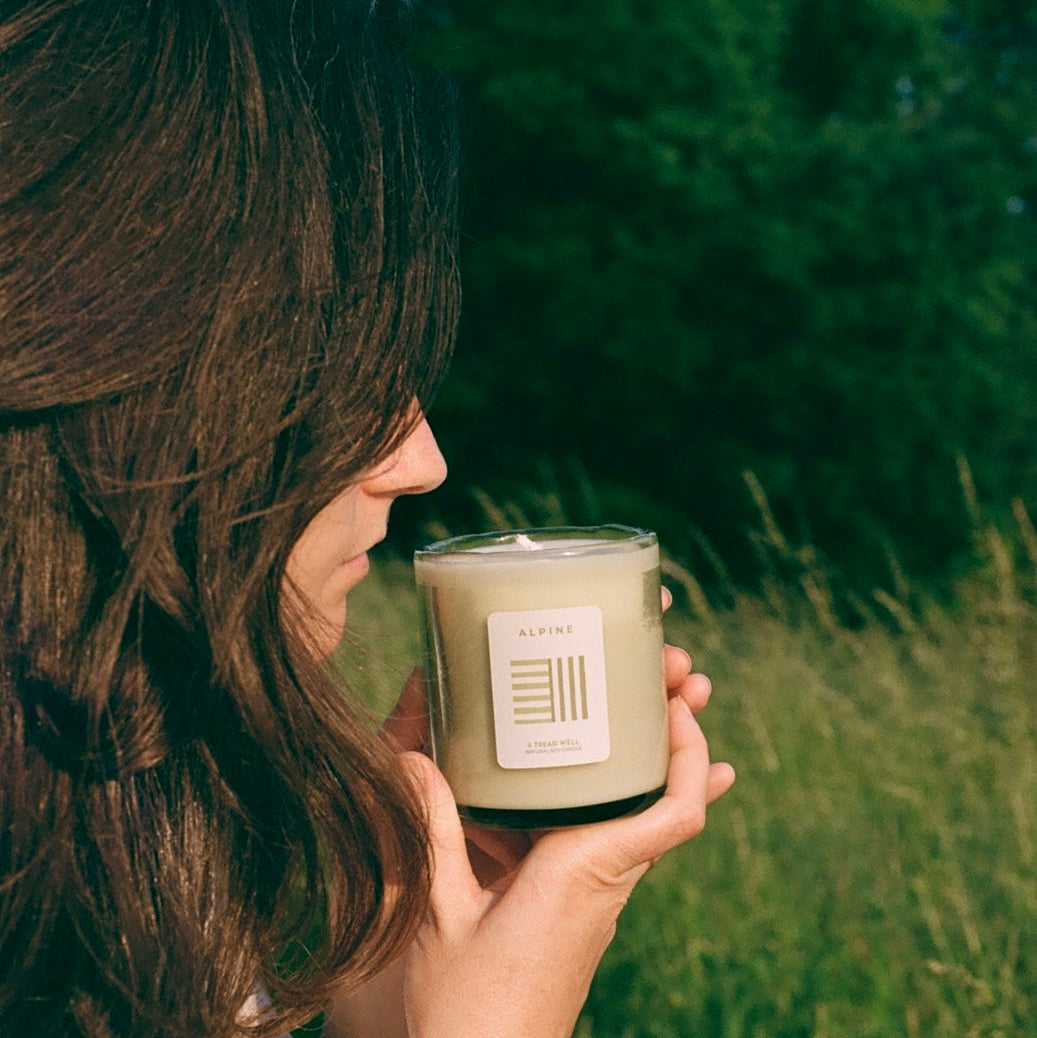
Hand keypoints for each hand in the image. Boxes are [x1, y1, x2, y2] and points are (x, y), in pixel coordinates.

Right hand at [327, 612, 732, 1037]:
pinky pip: (620, 841)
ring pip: (650, 820)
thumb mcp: (440, 910)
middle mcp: (604, 881)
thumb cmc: (467, 1007)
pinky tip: (620, 779)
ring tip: (660, 703)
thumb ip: (432, 829)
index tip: (677, 704)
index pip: (672, 813)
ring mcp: (599, 896)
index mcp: (580, 872)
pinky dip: (629, 801)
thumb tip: (410, 756)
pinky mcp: (581, 905)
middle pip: (672, 802)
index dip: (690, 755)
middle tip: (679, 678)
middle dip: (680, 737)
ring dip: (660, 764)